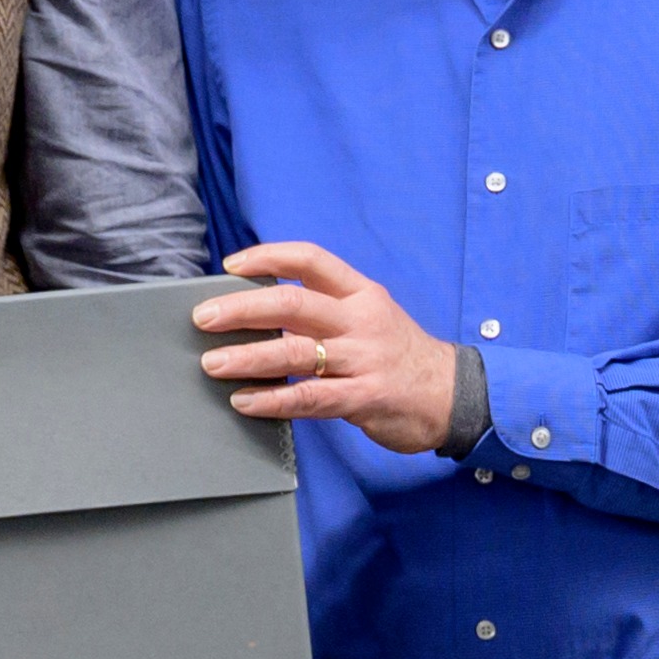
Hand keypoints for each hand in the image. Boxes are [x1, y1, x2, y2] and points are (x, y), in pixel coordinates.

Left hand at [201, 243, 464, 455]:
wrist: (454, 395)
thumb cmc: (400, 356)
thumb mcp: (371, 317)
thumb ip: (325, 311)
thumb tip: (261, 310)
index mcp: (361, 293)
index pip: (310, 260)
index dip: (268, 257)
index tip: (232, 265)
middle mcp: (361, 320)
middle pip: (293, 302)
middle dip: (242, 308)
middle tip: (204, 317)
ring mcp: (363, 359)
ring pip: (295, 351)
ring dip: (248, 357)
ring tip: (212, 363)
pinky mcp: (364, 397)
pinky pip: (309, 398)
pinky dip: (272, 400)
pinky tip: (245, 401)